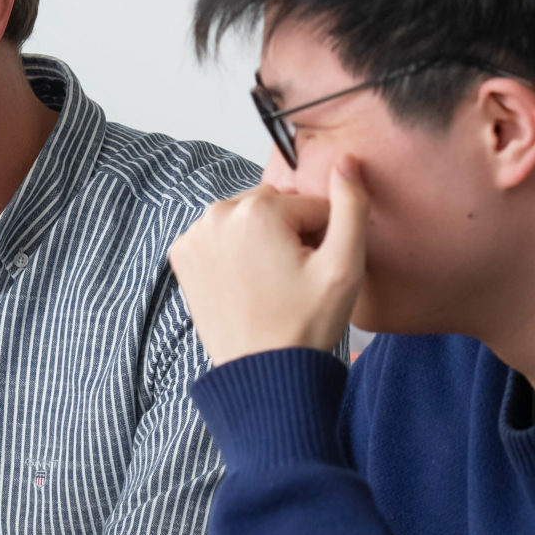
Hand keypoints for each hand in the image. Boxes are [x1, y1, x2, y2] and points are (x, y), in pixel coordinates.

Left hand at [167, 159, 365, 362]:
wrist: (262, 373)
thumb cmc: (304, 325)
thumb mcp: (343, 265)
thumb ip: (351, 206)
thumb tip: (348, 161)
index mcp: (257, 210)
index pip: (311, 205)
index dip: (323, 238)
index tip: (314, 272)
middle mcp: (217, 213)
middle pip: (276, 206)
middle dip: (290, 233)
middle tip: (293, 279)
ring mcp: (194, 235)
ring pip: (248, 219)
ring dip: (262, 240)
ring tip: (269, 283)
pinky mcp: (183, 256)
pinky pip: (221, 236)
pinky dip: (235, 252)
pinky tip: (245, 283)